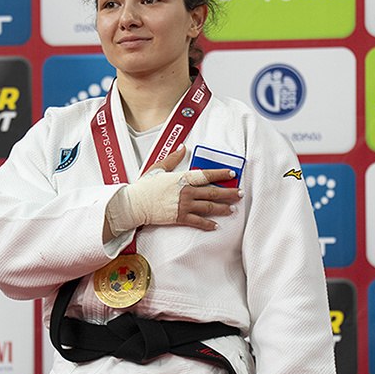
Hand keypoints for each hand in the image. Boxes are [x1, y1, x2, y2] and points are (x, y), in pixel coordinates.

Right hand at [105, 144, 243, 236]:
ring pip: (208, 207)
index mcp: (182, 178)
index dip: (221, 173)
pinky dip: (208, 224)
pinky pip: (197, 221)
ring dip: (222, 208)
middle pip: (212, 192)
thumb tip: (182, 147)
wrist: (134, 203)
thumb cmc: (145, 186)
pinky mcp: (179, 217)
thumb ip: (173, 158)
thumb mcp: (159, 167)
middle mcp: (186, 191)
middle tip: (240, 194)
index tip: (232, 174)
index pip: (206, 174)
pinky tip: (216, 226)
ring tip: (232, 209)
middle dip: (228, 193)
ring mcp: (183, 205)